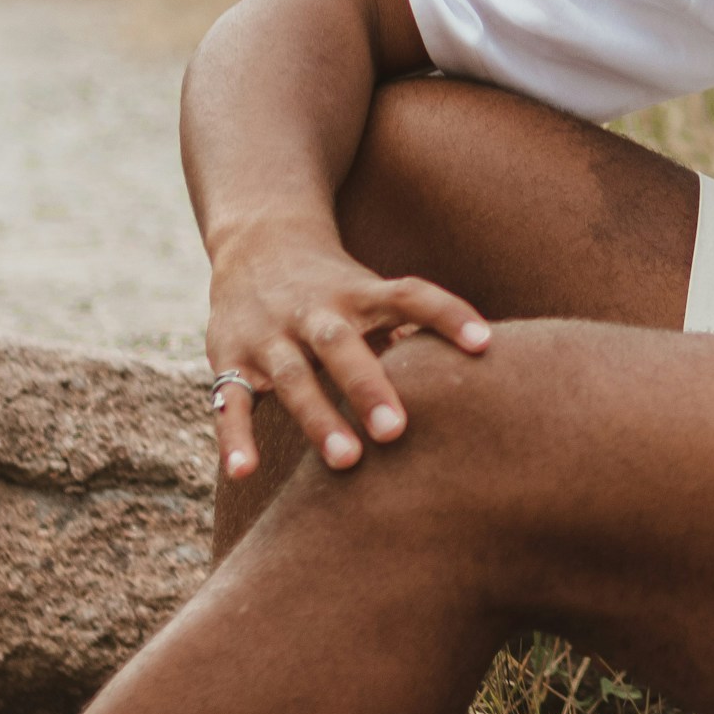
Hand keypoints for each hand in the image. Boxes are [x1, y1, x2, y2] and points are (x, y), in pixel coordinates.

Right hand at [204, 221, 490, 480]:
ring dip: (317, 418)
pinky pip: (228, 401)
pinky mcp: (230, 359)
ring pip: (292, 377)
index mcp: (358, 292)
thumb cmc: (336, 287)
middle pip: (342, 344)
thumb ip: (410, 331)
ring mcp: (270, 336)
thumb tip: (473, 370)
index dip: (448, 315)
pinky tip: (242, 472)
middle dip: (368, 386)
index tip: (485, 344)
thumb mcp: (372, 294)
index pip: (409, 295)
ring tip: (347, 461)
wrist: (258, 240)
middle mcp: (314, 312)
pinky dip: (233, 437)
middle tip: (397, 431)